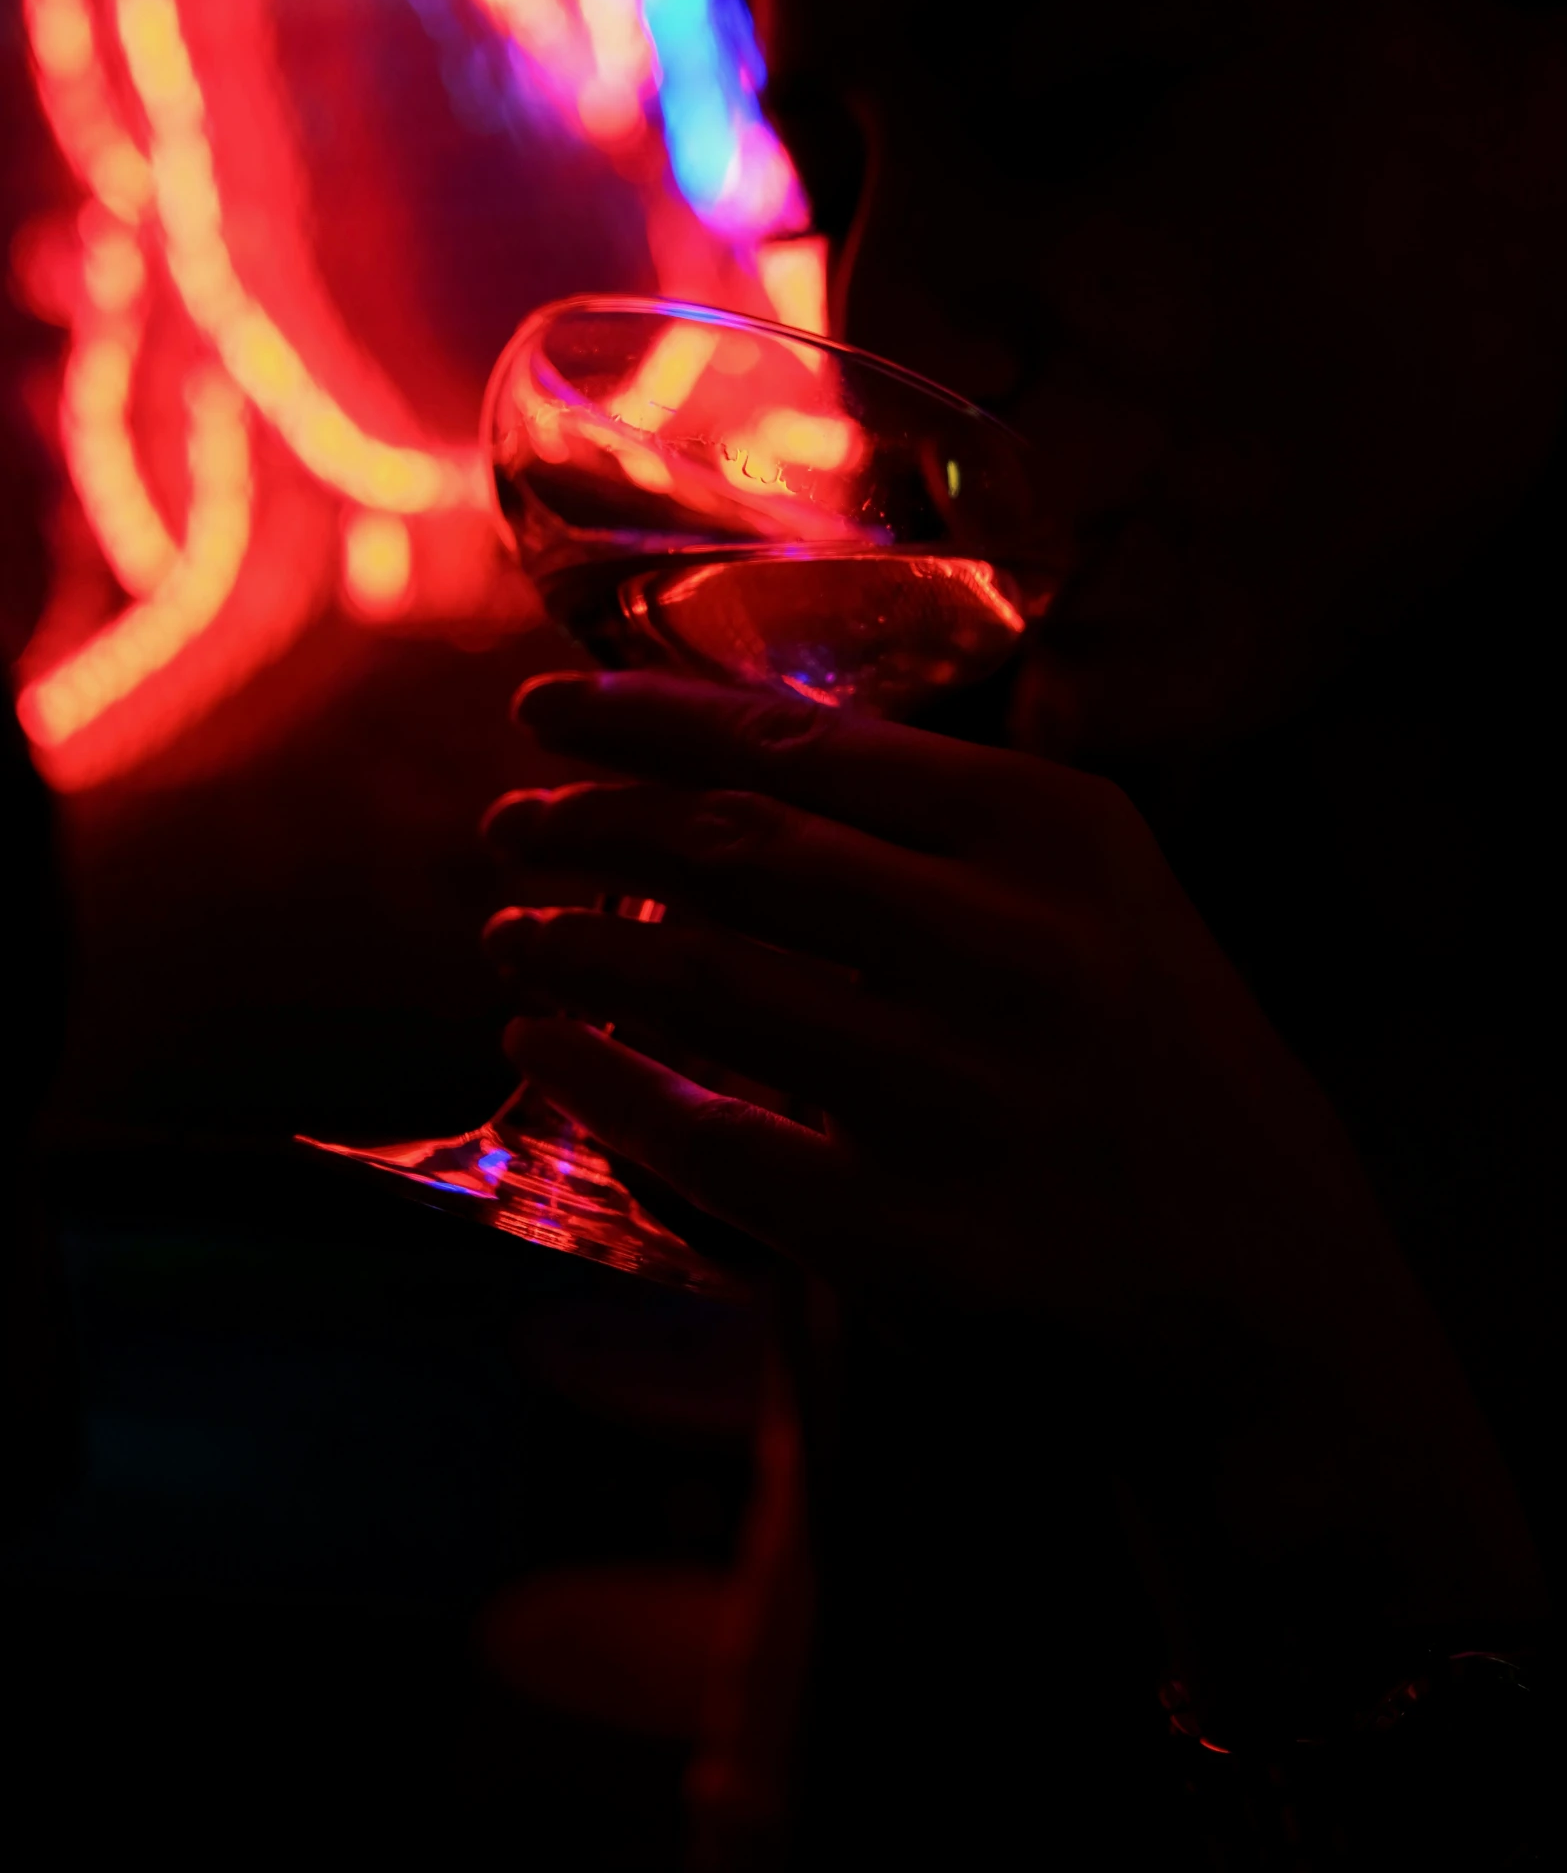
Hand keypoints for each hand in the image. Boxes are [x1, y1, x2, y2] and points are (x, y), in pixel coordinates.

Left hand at [486, 672, 1384, 1325]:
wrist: (1274, 1288)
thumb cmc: (1163, 1062)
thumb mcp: (1101, 887)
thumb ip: (941, 815)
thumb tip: (718, 756)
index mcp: (1054, 828)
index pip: (798, 737)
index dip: (644, 717)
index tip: (545, 707)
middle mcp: (1012, 941)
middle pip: (733, 843)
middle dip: (588, 822)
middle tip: (507, 823)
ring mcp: (966, 1092)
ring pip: (703, 980)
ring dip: (573, 946)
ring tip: (508, 928)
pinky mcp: (922, 1234)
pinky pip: (713, 1141)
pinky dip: (606, 1086)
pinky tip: (545, 1050)